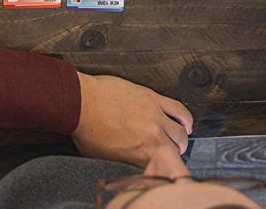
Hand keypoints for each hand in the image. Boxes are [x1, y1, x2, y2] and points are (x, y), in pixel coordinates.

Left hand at [72, 73, 191, 166]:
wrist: (79, 100)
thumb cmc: (87, 128)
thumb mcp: (106, 157)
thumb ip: (128, 160)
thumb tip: (135, 161)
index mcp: (143, 156)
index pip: (166, 168)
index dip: (166, 168)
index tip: (163, 166)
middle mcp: (154, 137)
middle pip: (177, 149)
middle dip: (174, 152)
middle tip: (168, 150)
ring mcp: (155, 115)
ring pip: (181, 131)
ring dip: (181, 136)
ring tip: (177, 138)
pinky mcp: (152, 97)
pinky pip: (178, 108)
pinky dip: (185, 117)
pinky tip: (185, 122)